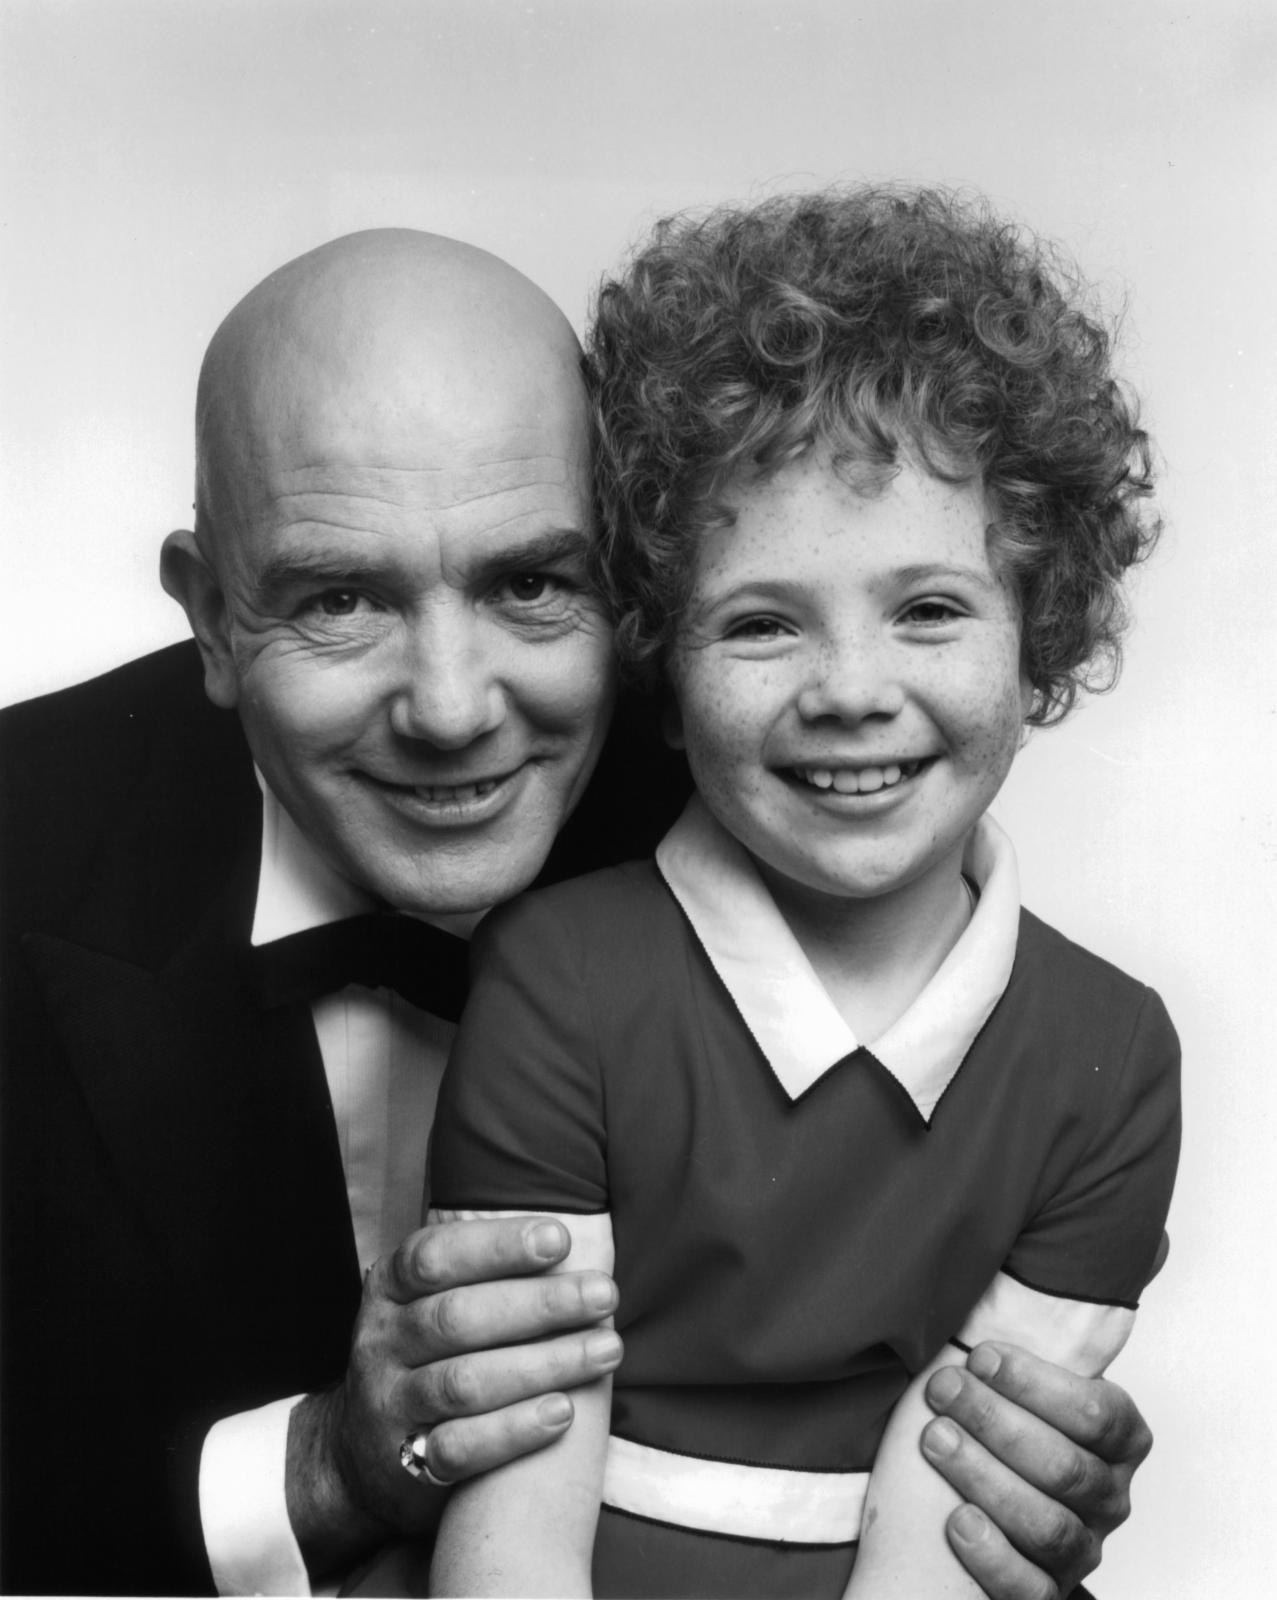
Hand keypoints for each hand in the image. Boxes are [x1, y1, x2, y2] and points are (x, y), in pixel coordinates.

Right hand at [285, 1215, 622, 1580]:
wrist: (360, 1456)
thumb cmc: (428, 1355)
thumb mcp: (432, 1301)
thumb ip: (486, 1274)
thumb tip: (577, 1241)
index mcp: (390, 1287)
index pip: (434, 1256)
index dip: (497, 1245)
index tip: (561, 1238)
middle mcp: (383, 1340)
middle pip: (458, 1317)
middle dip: (540, 1303)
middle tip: (605, 1294)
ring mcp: (389, 1403)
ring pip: (464, 1382)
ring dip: (543, 1364)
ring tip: (606, 1350)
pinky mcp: (405, 1462)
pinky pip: (460, 1447)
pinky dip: (514, 1429)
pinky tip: (563, 1412)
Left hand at [920, 1343, 1151, 1599]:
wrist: (957, 1497)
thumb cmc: (987, 1418)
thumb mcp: (1009, 1377)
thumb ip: (1012, 1344)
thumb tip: (990, 1268)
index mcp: (1118, 1437)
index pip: (1098, 1413)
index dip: (1037, 1384)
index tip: (979, 1355)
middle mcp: (1108, 1496)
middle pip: (1066, 1467)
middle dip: (997, 1422)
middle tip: (944, 1389)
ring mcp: (1080, 1548)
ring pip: (1048, 1526)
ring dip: (985, 1477)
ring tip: (936, 1439)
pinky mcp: (1046, 1592)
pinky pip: (1030, 1588)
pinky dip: (993, 1555)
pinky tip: (956, 1521)